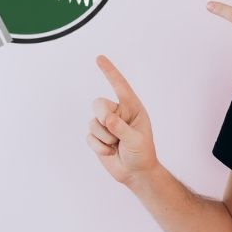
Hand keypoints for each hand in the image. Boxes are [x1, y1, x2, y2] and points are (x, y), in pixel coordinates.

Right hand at [88, 54, 158, 185]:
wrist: (135, 173)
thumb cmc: (142, 154)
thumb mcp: (136, 141)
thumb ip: (121, 128)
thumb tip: (107, 118)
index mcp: (132, 108)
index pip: (120, 86)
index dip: (110, 72)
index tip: (99, 58)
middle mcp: (118, 113)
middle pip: (98, 104)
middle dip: (103, 119)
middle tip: (115, 135)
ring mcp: (106, 124)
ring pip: (93, 122)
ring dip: (104, 138)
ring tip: (117, 145)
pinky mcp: (97, 136)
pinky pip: (89, 137)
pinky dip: (99, 147)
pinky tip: (110, 152)